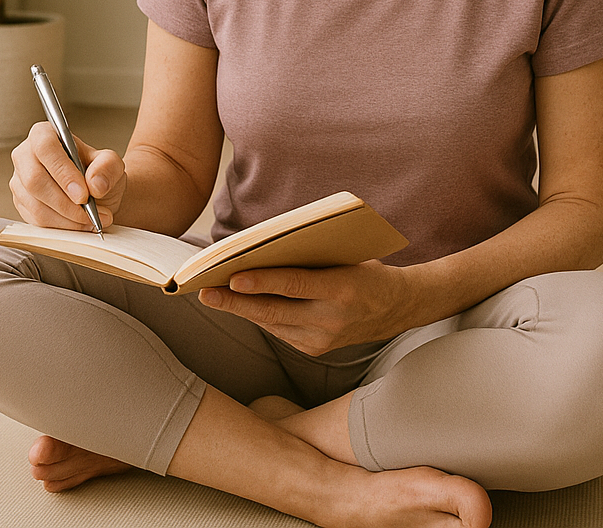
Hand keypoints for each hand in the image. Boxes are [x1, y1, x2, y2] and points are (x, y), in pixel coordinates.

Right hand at [9, 121, 126, 230]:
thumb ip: (107, 167)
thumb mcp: (111, 164)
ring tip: (92, 220)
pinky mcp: (21, 204)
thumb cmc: (98, 172)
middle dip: (65, 203)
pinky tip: (79, 225)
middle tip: (90, 213)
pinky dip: (61, 227)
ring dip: (67, 219)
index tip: (83, 195)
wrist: (95, 193)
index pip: (45, 148)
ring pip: (36, 205)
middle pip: (34, 180)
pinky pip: (36, 221)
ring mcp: (19, 181)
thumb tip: (95, 184)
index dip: (63, 172)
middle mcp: (25, 156)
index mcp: (43, 135)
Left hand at [198, 260, 418, 354]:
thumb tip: (261, 252)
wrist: (397, 307)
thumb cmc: (365, 270)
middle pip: (274, 311)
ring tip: (213, 297)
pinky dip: (259, 317)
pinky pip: (279, 331)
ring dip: (240, 311)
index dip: (262, 282)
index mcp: (342, 289)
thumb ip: (309, 258)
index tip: (233, 278)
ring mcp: (322, 340)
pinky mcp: (315, 350)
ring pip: (272, 324)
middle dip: (236, 303)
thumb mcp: (344, 257)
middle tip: (205, 293)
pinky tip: (239, 305)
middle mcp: (331, 319)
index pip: (295, 285)